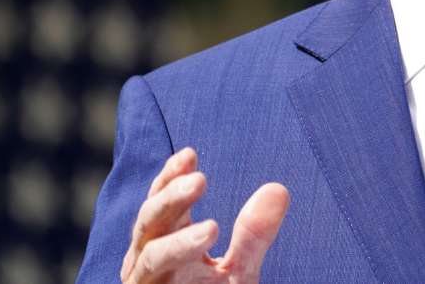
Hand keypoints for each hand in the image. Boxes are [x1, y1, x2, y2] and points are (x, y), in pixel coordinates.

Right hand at [120, 147, 289, 282]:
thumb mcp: (239, 272)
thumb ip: (254, 234)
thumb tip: (278, 188)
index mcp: (165, 242)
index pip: (162, 201)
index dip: (170, 176)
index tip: (190, 153)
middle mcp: (147, 261)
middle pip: (150, 221)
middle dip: (170, 199)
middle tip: (200, 179)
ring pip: (148, 256)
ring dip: (177, 241)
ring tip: (212, 228)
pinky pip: (153, 283)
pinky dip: (176, 262)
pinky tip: (202, 247)